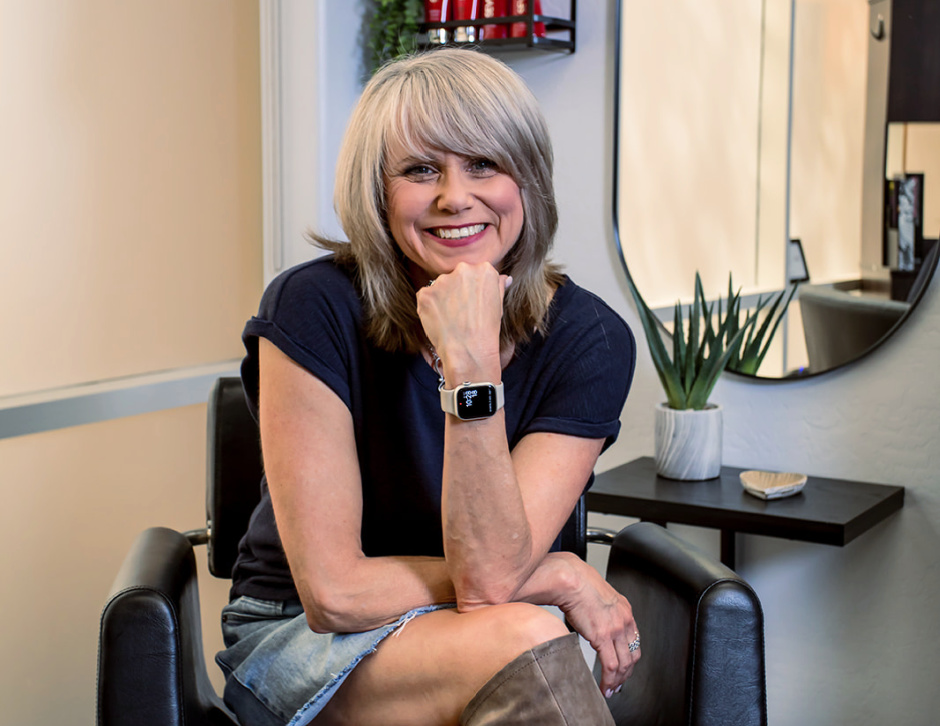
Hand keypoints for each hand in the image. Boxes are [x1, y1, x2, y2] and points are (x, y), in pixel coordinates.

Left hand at [415, 262, 510, 380]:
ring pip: (440, 286)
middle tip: (461, 312)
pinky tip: (440, 320)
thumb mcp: (498, 305)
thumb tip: (504, 278)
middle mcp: (463, 269)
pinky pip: (426, 297)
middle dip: (456, 291)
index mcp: (483, 270)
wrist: (468, 349)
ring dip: (442, 298)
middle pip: (456, 277)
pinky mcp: (425, 293)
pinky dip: (430, 307)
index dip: (472, 289)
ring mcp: (442, 281)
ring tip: (450, 318)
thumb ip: (498, 286)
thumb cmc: (487, 330)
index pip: (474, 273)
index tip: (472, 303)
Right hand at [553, 554, 640, 697]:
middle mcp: (625, 620)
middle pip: (633, 655)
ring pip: (624, 664)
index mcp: (624, 610)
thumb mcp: (598, 596)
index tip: (623, 668)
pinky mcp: (603, 636)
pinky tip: (604, 687)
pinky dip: (609, 680)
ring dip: (618, 681)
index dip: (629, 658)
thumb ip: (601, 611)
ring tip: (610, 690)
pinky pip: (611, 666)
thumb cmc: (577, 583)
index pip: (634, 641)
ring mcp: (616, 629)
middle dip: (626, 674)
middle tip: (618, 684)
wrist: (570, 578)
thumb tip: (592, 621)